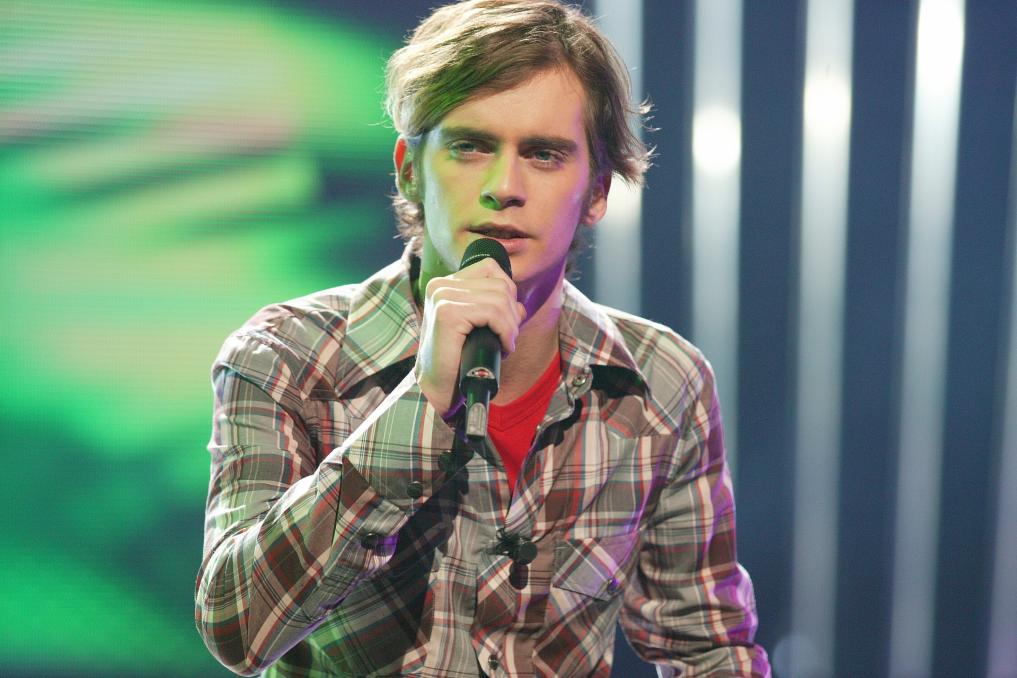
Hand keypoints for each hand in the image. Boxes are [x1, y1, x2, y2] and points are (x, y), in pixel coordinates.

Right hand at [414, 257, 526, 415]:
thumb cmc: (458, 360)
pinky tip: (502, 348)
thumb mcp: (479, 328)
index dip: (508, 293)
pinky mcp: (447, 312)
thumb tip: (520, 306)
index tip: (506, 321)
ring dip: (511, 325)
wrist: (438, 389)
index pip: (490, 268)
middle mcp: (441, 285)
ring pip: (500, 298)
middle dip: (513, 313)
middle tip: (508, 339)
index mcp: (445, 284)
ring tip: (505, 345)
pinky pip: (493, 312)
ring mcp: (442, 296)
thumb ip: (496, 310)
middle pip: (500, 284)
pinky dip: (505, 331)